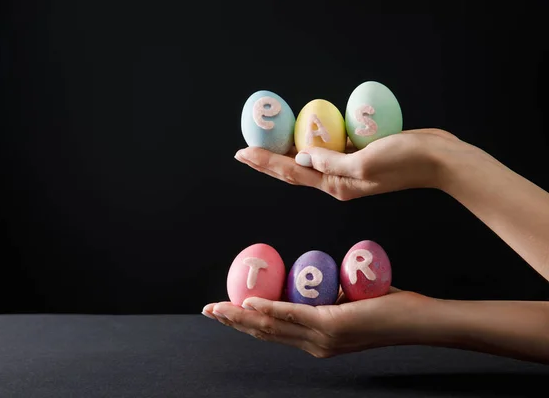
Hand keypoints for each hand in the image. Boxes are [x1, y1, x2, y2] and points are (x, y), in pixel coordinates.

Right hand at [202, 288, 431, 357]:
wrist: (419, 321)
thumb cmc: (389, 308)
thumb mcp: (352, 302)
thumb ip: (333, 297)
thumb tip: (321, 284)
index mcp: (317, 340)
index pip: (274, 332)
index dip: (246, 323)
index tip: (225, 311)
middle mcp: (315, 345)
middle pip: (265, 333)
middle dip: (233, 322)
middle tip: (210, 310)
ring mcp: (322, 339)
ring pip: (271, 327)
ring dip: (241, 317)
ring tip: (218, 308)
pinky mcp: (331, 327)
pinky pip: (292, 315)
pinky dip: (267, 309)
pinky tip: (249, 304)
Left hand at [234, 128, 464, 200]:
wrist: (438, 160)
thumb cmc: (405, 161)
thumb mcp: (364, 162)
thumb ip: (332, 161)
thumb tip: (303, 155)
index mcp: (336, 185)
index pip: (292, 173)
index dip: (265, 163)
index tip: (242, 153)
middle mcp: (338, 180)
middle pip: (295, 170)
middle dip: (268, 160)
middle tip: (245, 149)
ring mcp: (349, 169)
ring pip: (311, 159)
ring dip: (288, 151)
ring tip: (268, 141)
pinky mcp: (360, 156)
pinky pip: (330, 149)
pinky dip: (314, 141)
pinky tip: (306, 131)